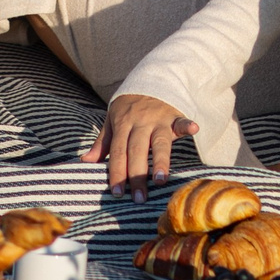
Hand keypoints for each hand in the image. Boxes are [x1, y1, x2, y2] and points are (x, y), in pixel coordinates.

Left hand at [81, 92, 197, 194]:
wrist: (147, 82)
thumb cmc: (128, 109)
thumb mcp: (112, 121)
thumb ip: (102, 143)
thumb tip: (85, 161)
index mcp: (122, 124)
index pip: (118, 152)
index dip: (117, 172)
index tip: (117, 193)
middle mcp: (140, 122)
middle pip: (137, 151)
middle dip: (137, 175)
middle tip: (138, 198)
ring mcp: (158, 119)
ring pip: (160, 142)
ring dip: (160, 160)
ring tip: (160, 180)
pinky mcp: (174, 115)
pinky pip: (181, 120)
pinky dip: (187, 124)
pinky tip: (194, 129)